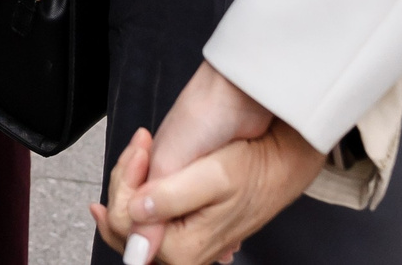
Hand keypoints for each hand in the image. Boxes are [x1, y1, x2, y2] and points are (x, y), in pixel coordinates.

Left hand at [102, 62, 278, 260]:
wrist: (277, 166)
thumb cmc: (252, 170)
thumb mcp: (213, 176)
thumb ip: (171, 198)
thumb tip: (136, 212)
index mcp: (183, 249)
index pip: (124, 222)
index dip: (126, 181)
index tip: (141, 150)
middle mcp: (182, 255)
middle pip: (124, 226)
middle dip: (125, 181)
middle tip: (140, 148)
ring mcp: (183, 246)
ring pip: (133, 222)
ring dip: (131, 184)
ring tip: (143, 152)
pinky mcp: (185, 232)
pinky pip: (147, 220)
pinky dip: (140, 194)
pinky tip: (142, 174)